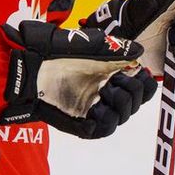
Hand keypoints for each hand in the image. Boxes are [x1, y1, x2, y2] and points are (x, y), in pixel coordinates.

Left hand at [0, 20, 152, 138]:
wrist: (29, 67)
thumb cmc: (55, 52)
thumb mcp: (87, 45)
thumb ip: (115, 48)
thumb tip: (139, 50)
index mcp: (111, 74)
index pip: (143, 86)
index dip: (144, 83)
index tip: (137, 73)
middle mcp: (105, 92)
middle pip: (135, 102)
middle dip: (132, 92)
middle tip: (114, 81)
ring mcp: (94, 108)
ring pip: (122, 117)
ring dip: (120, 105)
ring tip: (104, 92)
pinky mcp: (82, 123)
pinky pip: (104, 129)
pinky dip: (106, 120)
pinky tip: (98, 109)